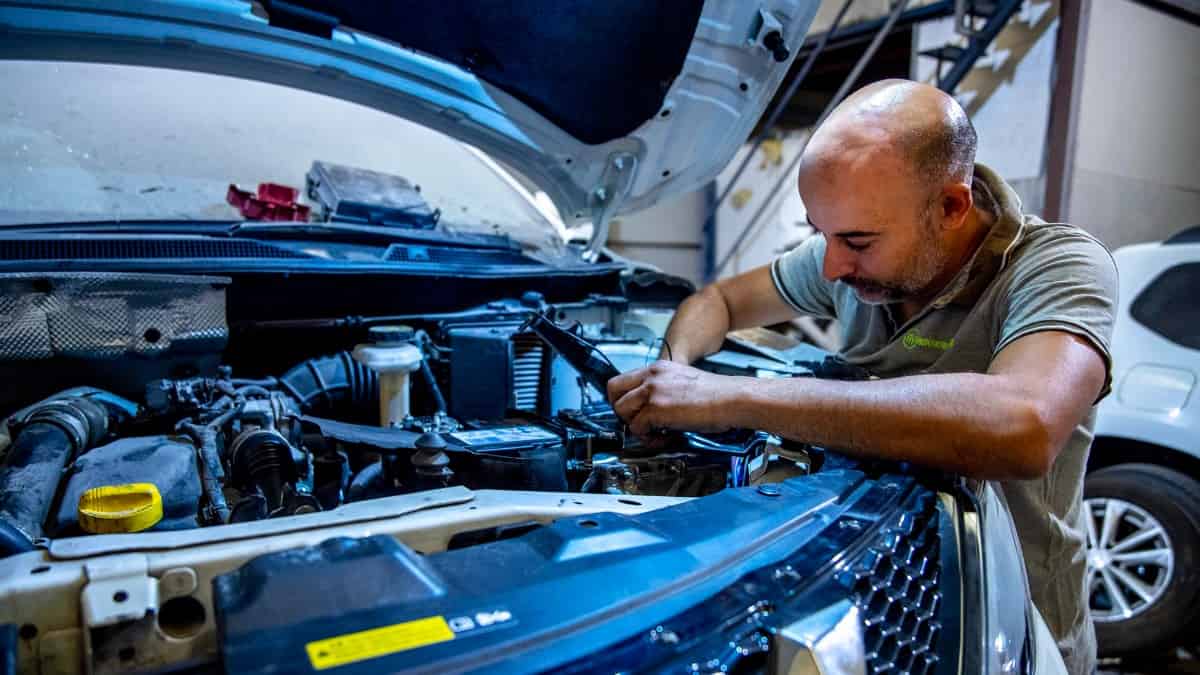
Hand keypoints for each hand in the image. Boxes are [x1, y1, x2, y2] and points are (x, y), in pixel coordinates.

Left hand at [606, 360, 742, 435]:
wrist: (732, 399)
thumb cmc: (716, 396)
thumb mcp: (683, 382)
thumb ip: (663, 390)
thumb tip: (650, 410)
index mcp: (658, 368)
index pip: (622, 380)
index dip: (624, 398)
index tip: (633, 411)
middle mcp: (652, 376)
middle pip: (613, 391)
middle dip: (621, 411)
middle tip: (637, 422)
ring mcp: (653, 391)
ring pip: (621, 410)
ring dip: (634, 425)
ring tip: (653, 432)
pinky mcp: (657, 408)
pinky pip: (637, 427)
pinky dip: (647, 437)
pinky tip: (663, 437)